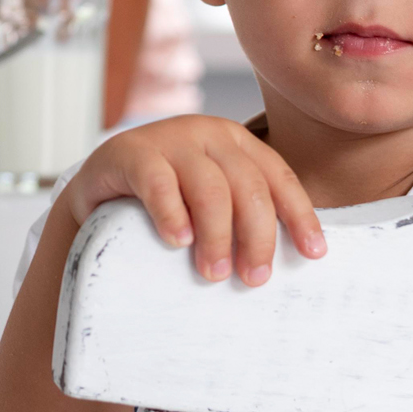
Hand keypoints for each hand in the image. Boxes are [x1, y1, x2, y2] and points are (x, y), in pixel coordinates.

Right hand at [62, 115, 325, 286]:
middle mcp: (207, 133)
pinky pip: (158, 182)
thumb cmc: (166, 201)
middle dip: (258, 236)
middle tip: (254, 279)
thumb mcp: (210, 201)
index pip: (278, 177)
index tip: (314, 255)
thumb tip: (286, 265)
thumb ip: (242, 215)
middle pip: (249, 185)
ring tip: (215, 273)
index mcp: (235, 142)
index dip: (299, 215)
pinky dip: (171, 213)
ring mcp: (168, 138)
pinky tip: (176, 241)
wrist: (99, 187)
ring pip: (210, 187)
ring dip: (218, 235)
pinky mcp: (130, 152)